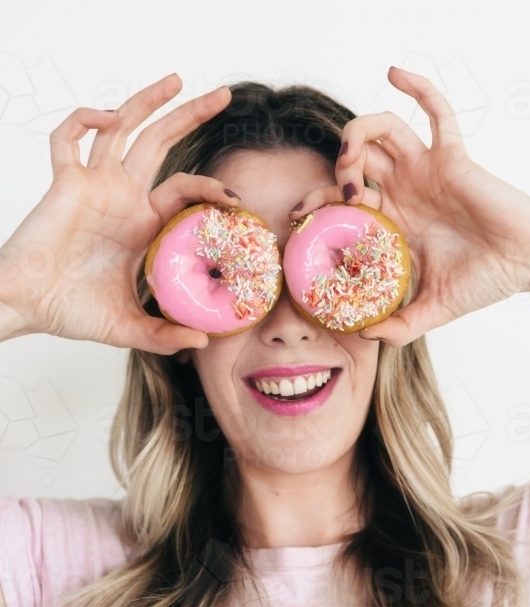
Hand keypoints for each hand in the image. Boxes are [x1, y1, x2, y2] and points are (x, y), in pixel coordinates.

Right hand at [0, 74, 239, 353]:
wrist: (29, 307)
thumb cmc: (71, 312)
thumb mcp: (129, 328)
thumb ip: (165, 335)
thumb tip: (204, 342)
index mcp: (141, 226)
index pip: (184, 191)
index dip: (211, 188)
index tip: (237, 199)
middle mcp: (122, 199)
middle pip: (160, 144)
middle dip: (190, 117)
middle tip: (222, 96)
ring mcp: (94, 186)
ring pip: (122, 128)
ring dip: (147, 101)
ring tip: (176, 79)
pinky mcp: (65, 183)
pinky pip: (69, 138)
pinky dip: (84, 119)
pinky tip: (108, 118)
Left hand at [290, 66, 529, 346]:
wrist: (527, 266)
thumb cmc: (485, 283)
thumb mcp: (432, 311)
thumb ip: (398, 326)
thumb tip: (362, 335)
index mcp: (395, 222)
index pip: (343, 202)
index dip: (316, 202)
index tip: (298, 216)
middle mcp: (406, 191)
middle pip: (354, 163)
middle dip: (331, 173)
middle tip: (325, 197)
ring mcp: (427, 170)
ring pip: (382, 131)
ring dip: (357, 137)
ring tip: (350, 162)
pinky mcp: (452, 155)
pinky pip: (435, 111)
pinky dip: (416, 87)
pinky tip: (395, 73)